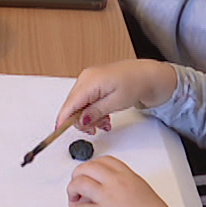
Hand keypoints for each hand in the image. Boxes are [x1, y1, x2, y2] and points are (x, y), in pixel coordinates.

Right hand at [53, 60, 178, 134]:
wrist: (147, 75)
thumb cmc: (136, 84)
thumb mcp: (116, 103)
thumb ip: (95, 112)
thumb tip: (81, 121)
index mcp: (90, 81)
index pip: (70, 104)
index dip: (63, 119)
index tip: (58, 131)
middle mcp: (86, 78)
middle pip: (73, 105)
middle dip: (82, 120)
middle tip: (96, 128)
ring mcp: (88, 79)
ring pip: (79, 104)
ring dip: (89, 117)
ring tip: (104, 122)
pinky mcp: (93, 82)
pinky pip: (85, 99)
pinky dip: (92, 110)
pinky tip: (103, 115)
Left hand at [66, 156, 197, 206]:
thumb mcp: (143, 192)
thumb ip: (127, 187)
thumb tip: (115, 192)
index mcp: (128, 176)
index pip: (104, 161)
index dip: (92, 166)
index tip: (89, 174)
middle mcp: (116, 183)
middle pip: (87, 168)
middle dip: (77, 175)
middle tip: (76, 186)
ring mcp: (108, 197)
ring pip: (78, 184)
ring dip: (72, 192)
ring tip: (75, 201)